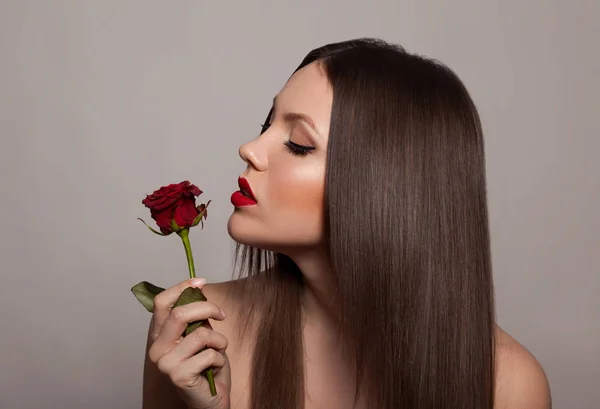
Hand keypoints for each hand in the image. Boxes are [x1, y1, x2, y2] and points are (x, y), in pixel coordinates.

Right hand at [148, 278, 230, 408]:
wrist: (210, 399)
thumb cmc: (207, 366)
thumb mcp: (201, 334)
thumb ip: (196, 316)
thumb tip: (198, 287)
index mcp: (159, 335)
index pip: (161, 303)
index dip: (181, 287)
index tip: (200, 281)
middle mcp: (157, 348)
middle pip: (180, 313)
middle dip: (207, 308)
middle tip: (222, 315)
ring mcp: (165, 363)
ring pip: (201, 334)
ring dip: (219, 340)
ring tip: (218, 350)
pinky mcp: (179, 376)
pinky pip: (209, 354)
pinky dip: (220, 358)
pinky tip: (214, 368)